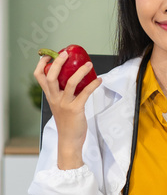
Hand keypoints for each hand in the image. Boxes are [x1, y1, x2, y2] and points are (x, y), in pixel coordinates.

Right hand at [34, 52, 101, 169]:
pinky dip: (93, 84)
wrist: (69, 140)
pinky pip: (85, 93)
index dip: (42, 64)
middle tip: (66, 54)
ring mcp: (65, 103)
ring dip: (81, 71)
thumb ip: (63, 94)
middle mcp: (55, 98)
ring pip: (70, 82)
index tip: (48, 56)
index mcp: (50, 96)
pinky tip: (99, 80)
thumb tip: (74, 79)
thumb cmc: (67, 122)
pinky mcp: (76, 109)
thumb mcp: (59, 106)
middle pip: (51, 76)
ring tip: (89, 64)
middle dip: (58, 62)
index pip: (39, 77)